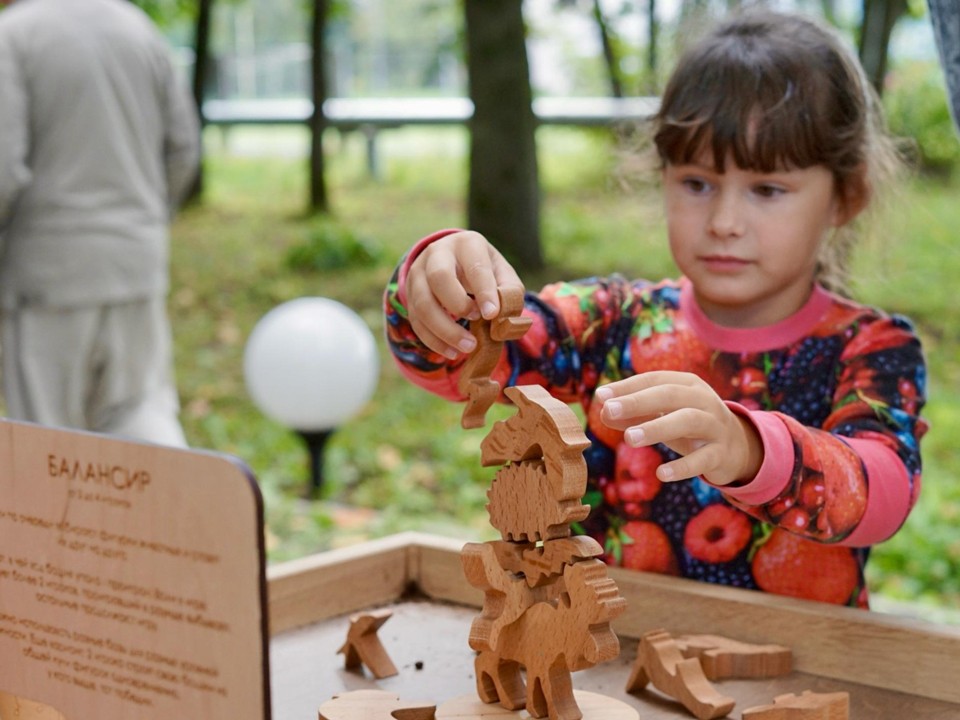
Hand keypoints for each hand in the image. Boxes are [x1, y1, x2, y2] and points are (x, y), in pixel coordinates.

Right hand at [406, 231, 523, 358]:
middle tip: (477, 320)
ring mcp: (418, 274)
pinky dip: (434, 340)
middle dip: (458, 304)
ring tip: (468, 346)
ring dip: (445, 330)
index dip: (484, 291)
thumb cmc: (484, 271)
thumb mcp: (502, 274)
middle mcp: (437, 254)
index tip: (492, 314)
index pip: (474, 266)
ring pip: (422, 303)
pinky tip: (452, 352)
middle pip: (439, 277)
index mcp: (466, 244)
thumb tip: (503, 318)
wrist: (454, 262)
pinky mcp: (409, 296)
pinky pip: (416, 321)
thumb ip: (509, 292)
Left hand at [595, 371, 762, 485]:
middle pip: (670, 394)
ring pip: (688, 421)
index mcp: (687, 384)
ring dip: (657, 427)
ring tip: (628, 438)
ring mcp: (715, 426)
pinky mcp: (722, 453)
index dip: (627, 387)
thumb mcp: (663, 415)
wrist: (737, 447)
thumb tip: (602, 411)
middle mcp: (703, 400)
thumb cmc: (689, 426)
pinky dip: (683, 466)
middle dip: (637, 401)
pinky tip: (661, 473)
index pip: (654, 379)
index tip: (601, 396)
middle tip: (609, 411)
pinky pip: (703, 459)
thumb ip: (634, 413)